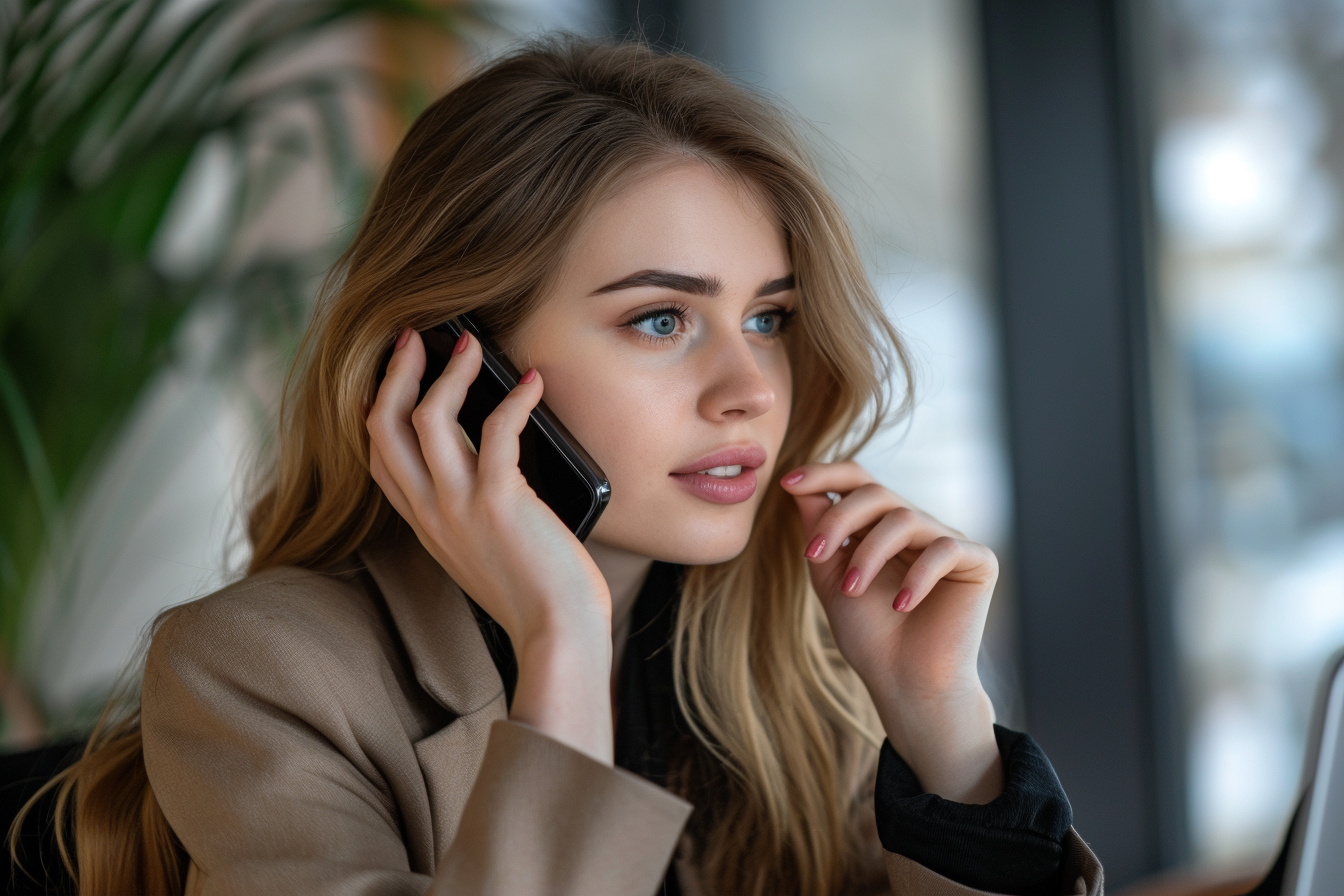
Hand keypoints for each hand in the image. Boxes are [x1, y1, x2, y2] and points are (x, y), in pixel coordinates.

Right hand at [366, 327, 613, 761]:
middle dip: (396, 372)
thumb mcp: (487, 552)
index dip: (381, 408)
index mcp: (426, 525)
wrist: (558, 636)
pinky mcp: (499, 504)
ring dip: (448, 372)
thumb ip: (476, 513)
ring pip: (425, 418)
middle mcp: (431, 514)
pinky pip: (495, 432)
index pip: (379, 457)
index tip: (398, 373)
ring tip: (472, 345)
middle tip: (416, 337)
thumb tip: (497, 464)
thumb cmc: (539, 596)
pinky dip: (514, 399)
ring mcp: (459, 508)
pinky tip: (533, 384)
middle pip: (383, 426)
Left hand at [781, 461, 1002, 802]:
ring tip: (853, 592)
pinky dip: (917, 576)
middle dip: (839, 519)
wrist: (905, 683)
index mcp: (882, 526)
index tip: (787, 481)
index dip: (824, 474)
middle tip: (815, 555)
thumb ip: (819, 532)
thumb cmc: (870, 635)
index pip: (858, 481)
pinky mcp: (978, 561)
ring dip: (869, 553)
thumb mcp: (831, 578)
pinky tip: (901, 606)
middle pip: (876, 492)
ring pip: (904, 517)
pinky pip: (944, 549)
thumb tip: (799, 485)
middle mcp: (917, 526)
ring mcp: (948, 541)